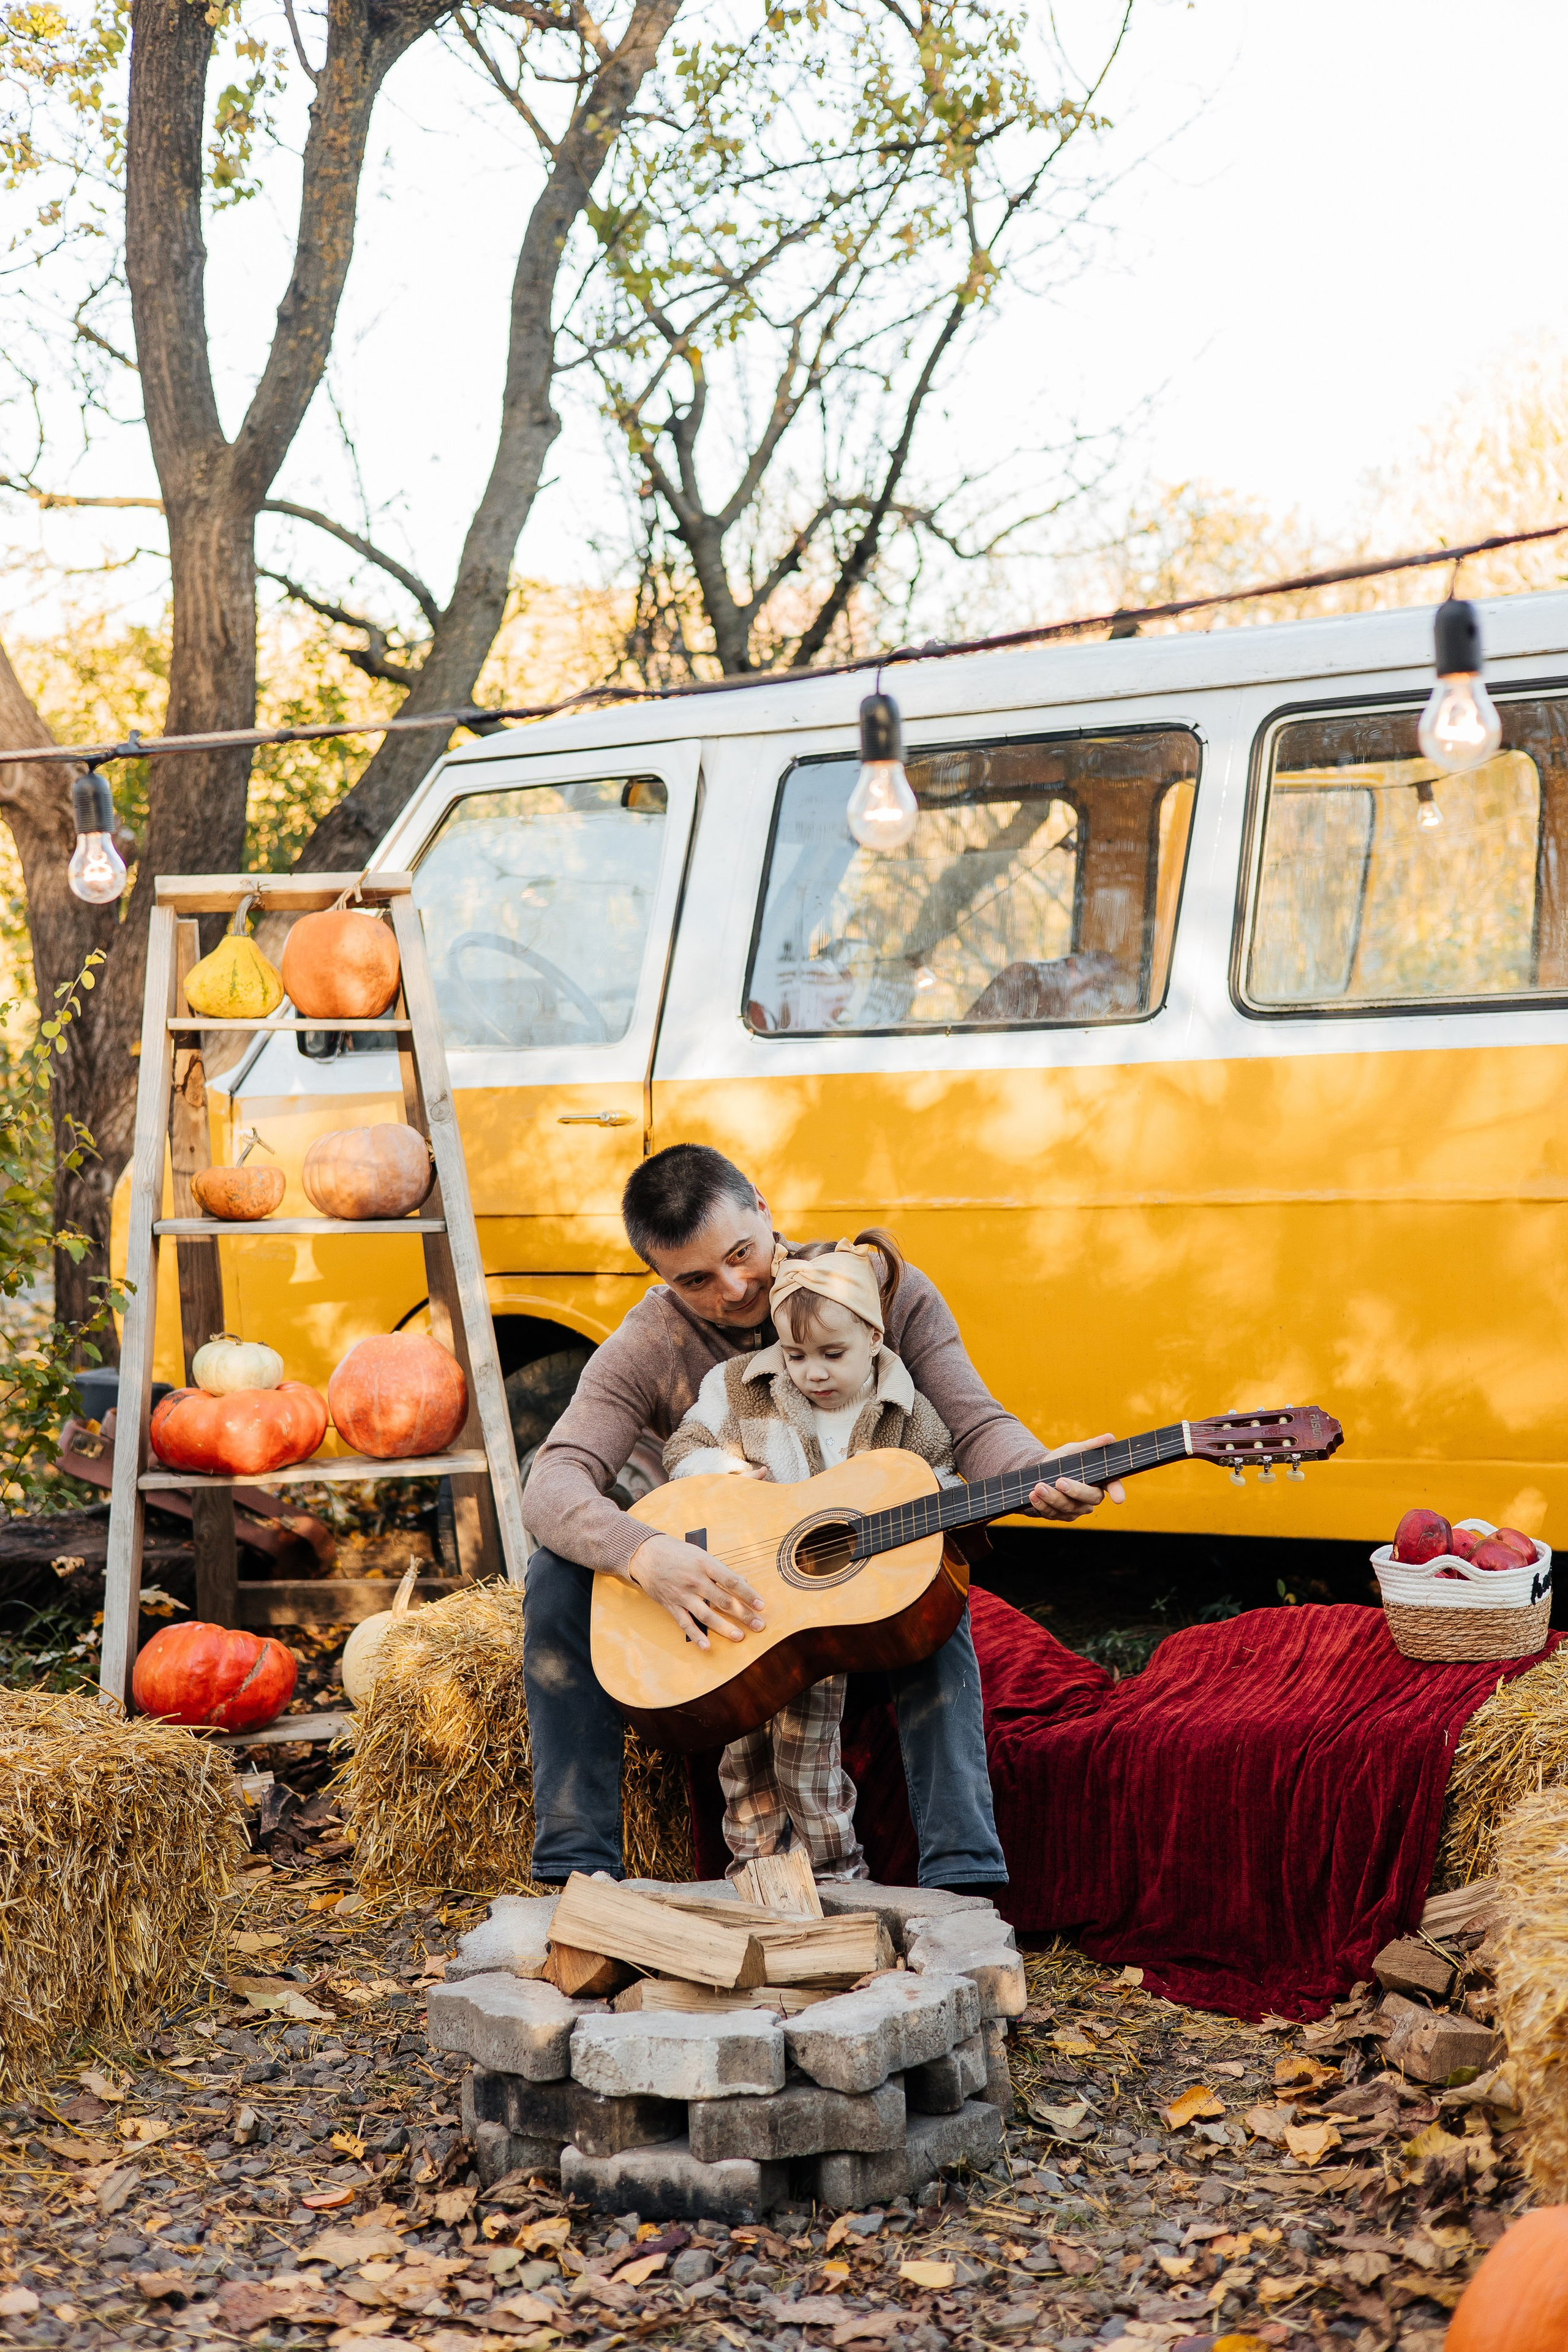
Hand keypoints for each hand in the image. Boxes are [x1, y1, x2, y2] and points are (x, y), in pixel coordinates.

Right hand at [627, 1533, 765, 1648]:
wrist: (646, 1555)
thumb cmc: (678, 1552)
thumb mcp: (701, 1554)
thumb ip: (721, 1570)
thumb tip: (743, 1580)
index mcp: (705, 1564)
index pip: (731, 1581)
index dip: (748, 1594)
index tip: (761, 1605)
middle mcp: (695, 1580)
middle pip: (723, 1601)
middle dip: (743, 1614)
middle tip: (759, 1625)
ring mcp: (682, 1594)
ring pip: (706, 1615)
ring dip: (724, 1627)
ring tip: (739, 1637)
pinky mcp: (671, 1605)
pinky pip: (685, 1623)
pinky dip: (696, 1636)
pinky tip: (707, 1646)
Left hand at [1027, 1431, 1124, 1520]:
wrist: (1041, 1473)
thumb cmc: (1063, 1461)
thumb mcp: (1074, 1451)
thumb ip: (1090, 1446)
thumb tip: (1110, 1437)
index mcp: (1099, 1480)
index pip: (1113, 1486)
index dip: (1118, 1492)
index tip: (1118, 1499)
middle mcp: (1091, 1498)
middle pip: (1090, 1498)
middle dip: (1075, 1491)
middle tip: (1060, 1481)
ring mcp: (1077, 1509)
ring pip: (1069, 1508)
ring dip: (1052, 1497)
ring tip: (1039, 1486)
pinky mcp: (1061, 1515)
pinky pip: (1053, 1513)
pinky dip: (1042, 1504)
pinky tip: (1033, 1495)